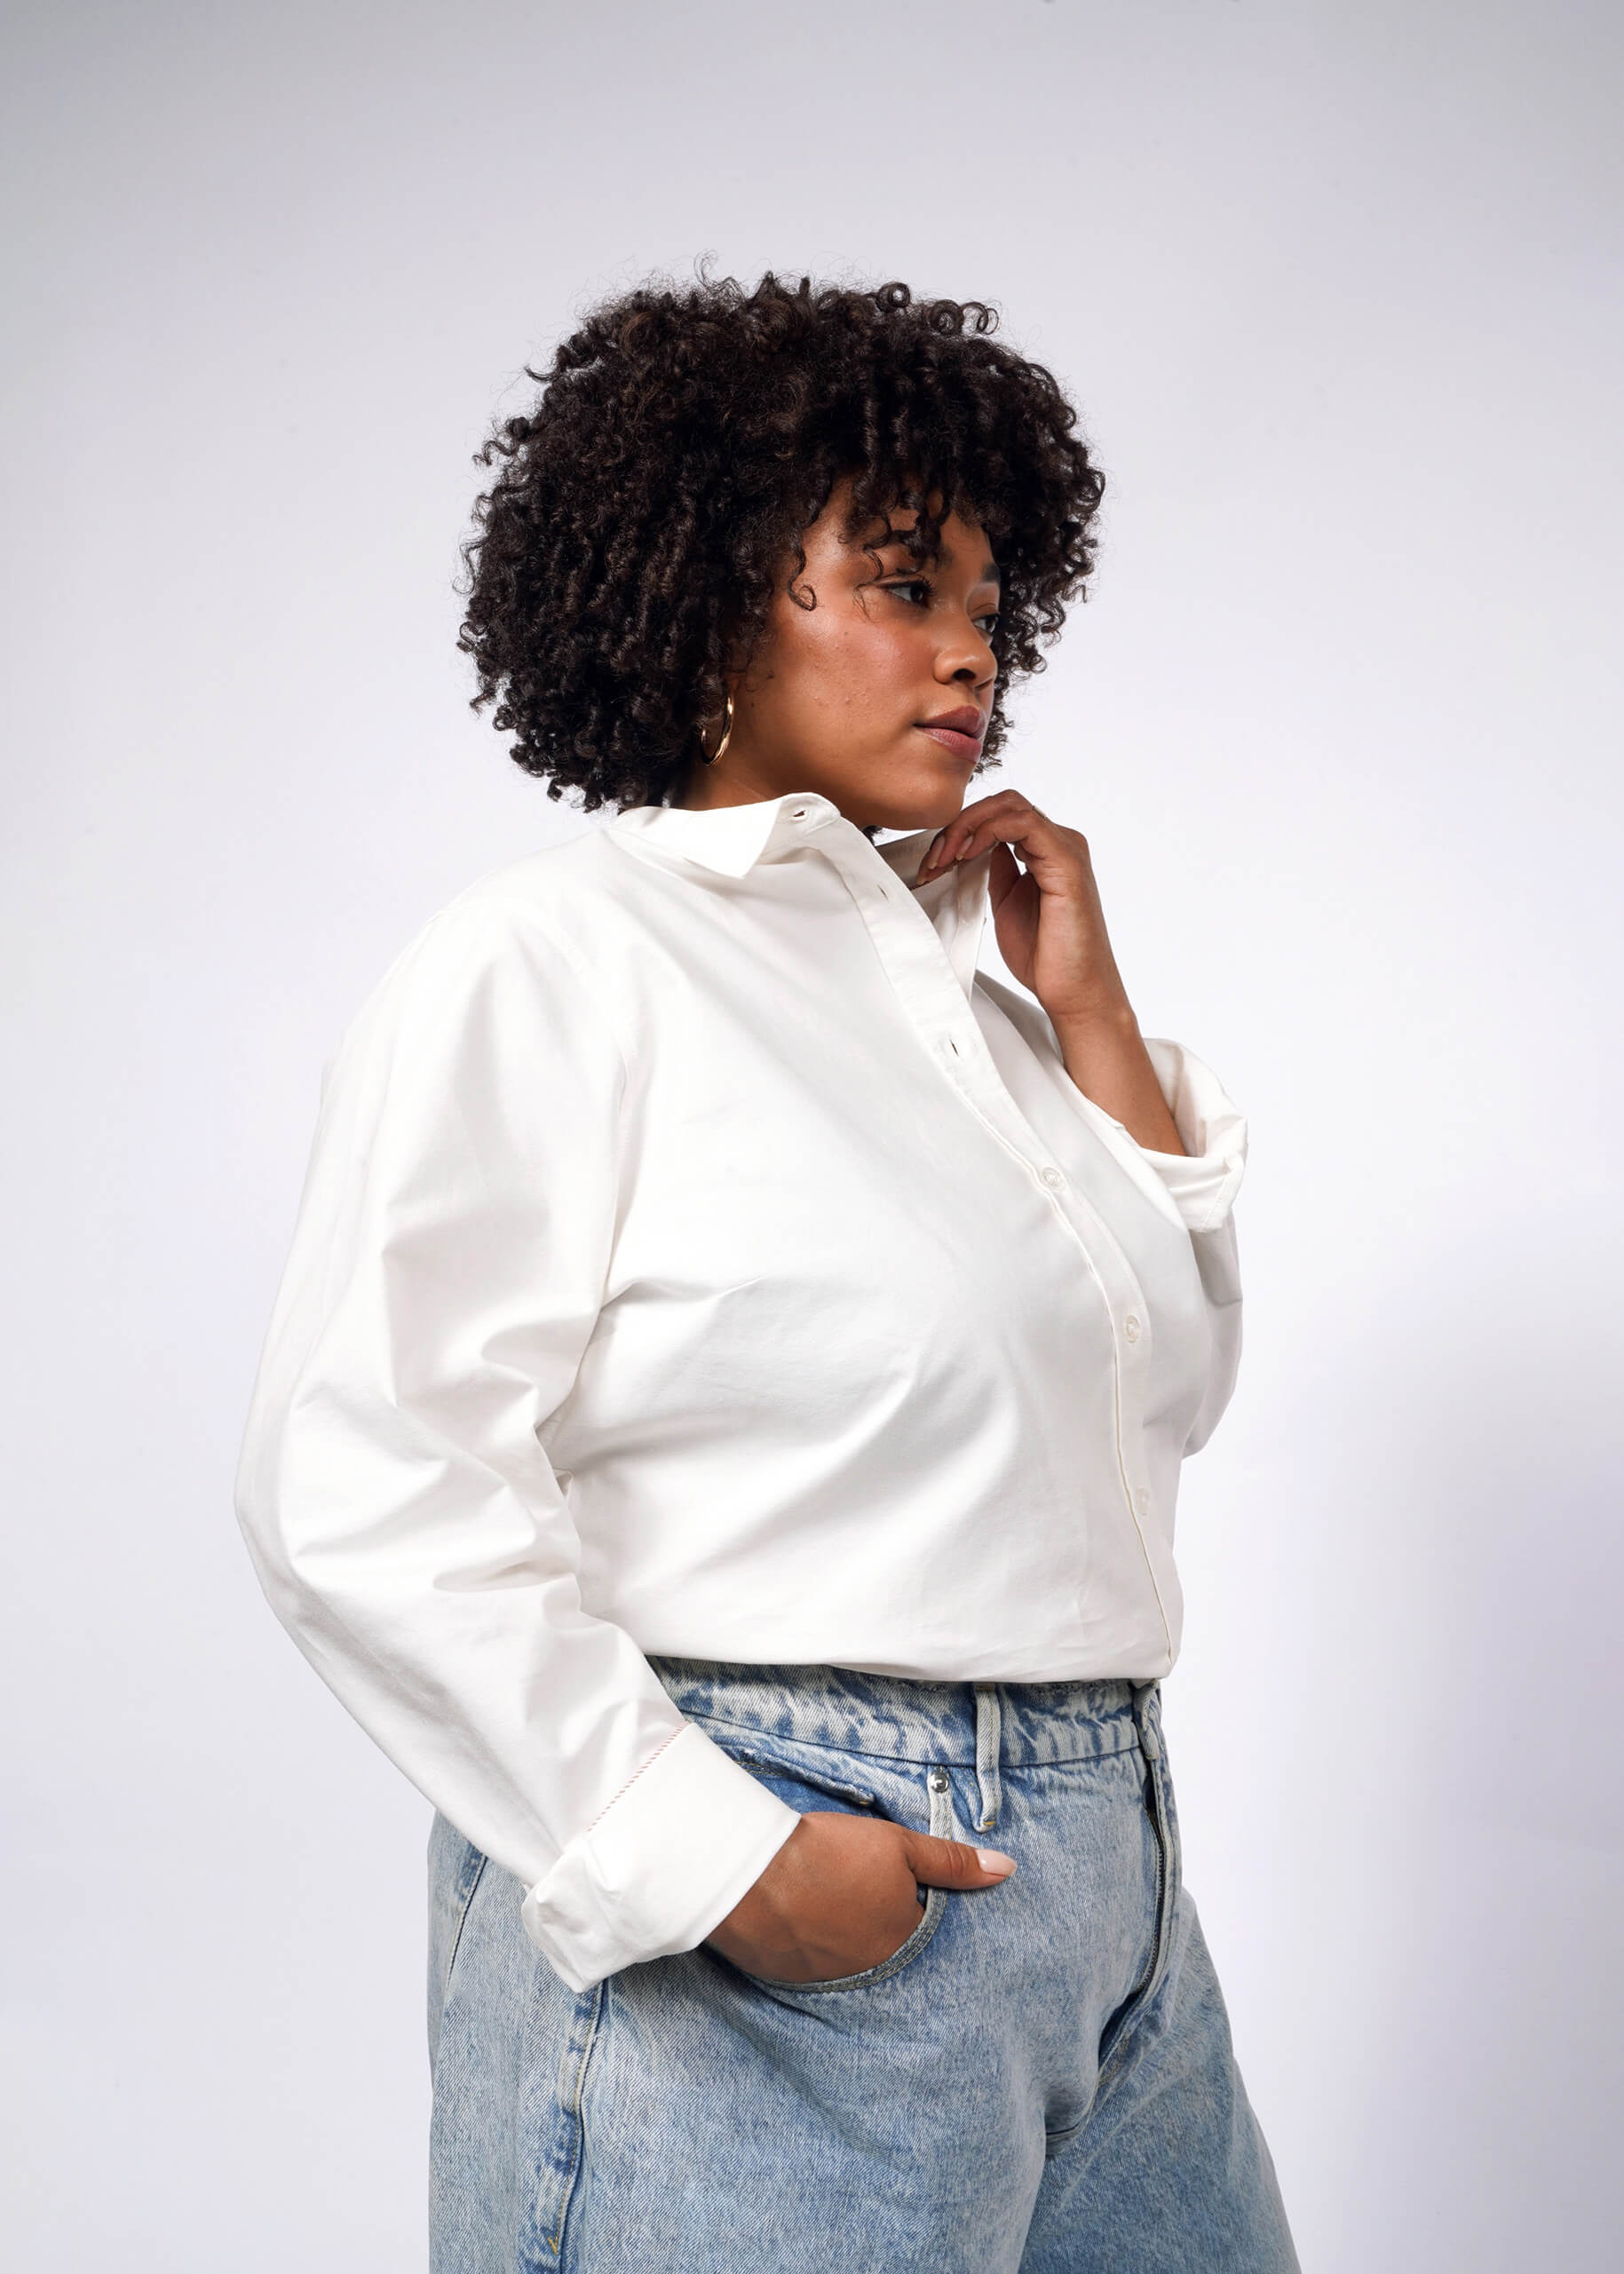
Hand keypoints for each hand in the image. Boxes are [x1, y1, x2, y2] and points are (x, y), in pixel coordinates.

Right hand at [705, 1809, 1015, 1983]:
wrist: (751, 1874)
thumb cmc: (830, 1855)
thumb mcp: (899, 1846)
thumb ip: (952, 1862)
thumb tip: (1007, 1869)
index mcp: (901, 1940)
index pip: (918, 1924)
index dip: (904, 1895)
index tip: (882, 1877)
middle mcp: (869, 1970)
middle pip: (882, 1943)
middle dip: (872, 1918)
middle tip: (849, 1888)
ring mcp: (827, 1977)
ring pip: (846, 1955)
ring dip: (840, 1931)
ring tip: (822, 1897)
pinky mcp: (788, 1977)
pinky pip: (810, 1963)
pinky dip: (808, 1941)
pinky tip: (797, 1915)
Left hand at [917, 788, 1125, 1026]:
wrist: (1074, 991)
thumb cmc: (1046, 956)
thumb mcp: (1006, 903)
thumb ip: (997, 870)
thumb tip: (978, 847)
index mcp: (1046, 852)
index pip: (1000, 815)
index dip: (961, 829)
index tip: (933, 860)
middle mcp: (1060, 843)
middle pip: (1003, 803)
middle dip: (959, 823)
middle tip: (934, 857)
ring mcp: (1066, 849)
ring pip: (1010, 806)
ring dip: (968, 826)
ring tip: (945, 858)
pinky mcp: (1067, 862)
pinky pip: (1025, 823)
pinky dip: (989, 831)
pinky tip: (969, 853)